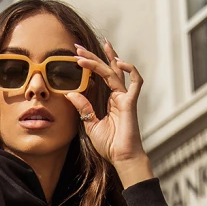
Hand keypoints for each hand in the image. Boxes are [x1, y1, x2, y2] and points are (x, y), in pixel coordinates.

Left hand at [67, 39, 153, 186]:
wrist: (121, 158)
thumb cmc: (109, 144)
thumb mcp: (90, 124)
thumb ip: (83, 107)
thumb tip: (70, 93)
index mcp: (108, 100)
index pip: (99, 77)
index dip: (89, 65)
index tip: (76, 56)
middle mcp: (117, 95)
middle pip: (106, 69)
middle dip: (92, 57)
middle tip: (78, 47)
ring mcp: (125, 97)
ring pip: (114, 72)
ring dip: (102, 60)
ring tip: (87, 52)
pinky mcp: (131, 103)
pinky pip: (136, 82)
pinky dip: (131, 70)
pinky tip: (120, 62)